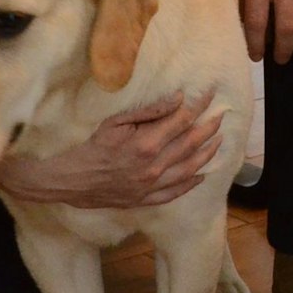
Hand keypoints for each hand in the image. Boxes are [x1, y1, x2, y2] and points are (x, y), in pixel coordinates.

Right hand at [0, 91, 223, 208]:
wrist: (71, 181)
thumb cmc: (92, 147)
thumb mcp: (116, 122)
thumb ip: (149, 112)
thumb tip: (178, 99)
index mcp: (146, 144)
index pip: (182, 120)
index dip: (199, 105)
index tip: (210, 93)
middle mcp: (154, 166)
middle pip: (191, 143)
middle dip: (209, 126)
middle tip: (221, 114)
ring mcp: (152, 185)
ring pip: (190, 168)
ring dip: (208, 153)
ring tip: (219, 140)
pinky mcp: (147, 199)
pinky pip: (176, 192)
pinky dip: (192, 182)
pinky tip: (202, 174)